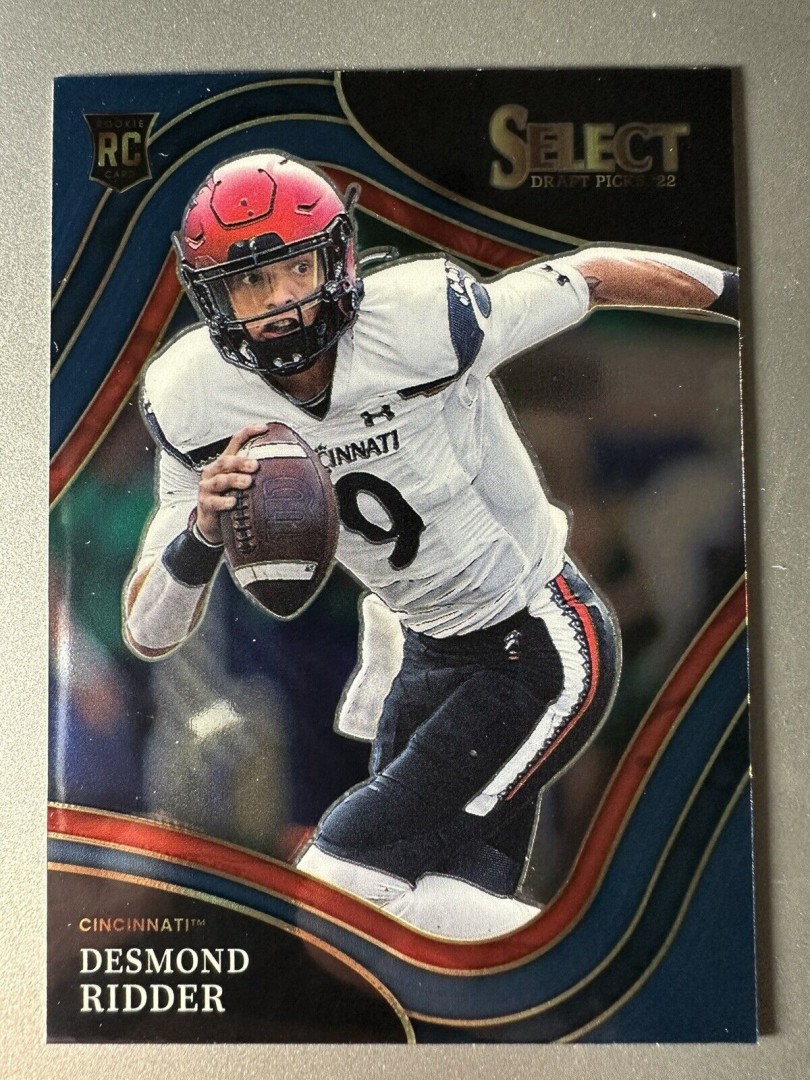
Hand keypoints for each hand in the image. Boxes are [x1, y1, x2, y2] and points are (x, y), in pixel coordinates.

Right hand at [196, 424, 267, 543]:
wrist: (211, 523)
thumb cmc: (230, 499)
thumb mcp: (242, 485)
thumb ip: (258, 475)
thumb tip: (292, 472)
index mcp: (225, 463)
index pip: (235, 442)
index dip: (248, 433)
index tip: (264, 428)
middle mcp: (214, 472)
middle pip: (226, 461)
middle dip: (241, 461)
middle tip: (256, 465)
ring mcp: (208, 488)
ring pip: (219, 480)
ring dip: (234, 480)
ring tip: (248, 482)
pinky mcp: (205, 504)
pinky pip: (213, 502)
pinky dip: (223, 502)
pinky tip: (233, 503)